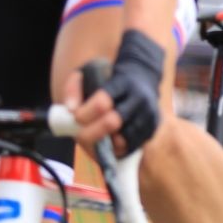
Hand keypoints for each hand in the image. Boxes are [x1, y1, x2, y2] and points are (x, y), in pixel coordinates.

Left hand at [62, 30, 163, 154]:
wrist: (142, 76)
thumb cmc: (109, 78)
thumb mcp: (89, 73)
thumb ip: (74, 87)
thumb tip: (71, 109)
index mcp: (123, 82)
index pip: (102, 102)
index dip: (85, 113)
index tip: (76, 116)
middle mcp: (139, 98)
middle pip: (113, 122)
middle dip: (92, 132)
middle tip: (80, 134)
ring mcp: (148, 115)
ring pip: (123, 139)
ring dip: (105, 143)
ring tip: (95, 138)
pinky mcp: (152, 128)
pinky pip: (131, 147)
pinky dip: (117, 149)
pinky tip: (108, 142)